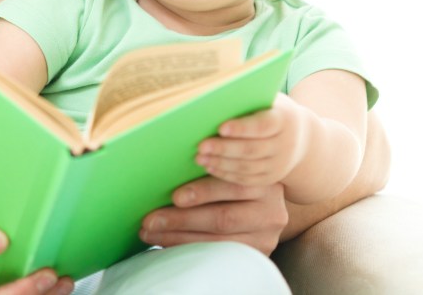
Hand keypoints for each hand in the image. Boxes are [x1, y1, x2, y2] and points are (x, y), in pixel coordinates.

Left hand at [140, 177, 287, 255]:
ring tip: (150, 233)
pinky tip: (167, 243)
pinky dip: (190, 248)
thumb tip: (165, 165)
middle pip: (223, 218)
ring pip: (218, 241)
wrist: (268, 207)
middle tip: (150, 219)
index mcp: (265, 181)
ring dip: (178, 237)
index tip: (174, 196)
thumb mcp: (235, 168)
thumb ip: (213, 166)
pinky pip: (218, 255)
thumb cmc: (238, 180)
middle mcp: (272, 211)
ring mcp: (266, 237)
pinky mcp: (257, 256)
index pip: (232, 187)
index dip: (203, 191)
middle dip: (182, 219)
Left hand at [194, 94, 306, 186]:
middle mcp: (285, 144)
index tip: (220, 128)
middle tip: (201, 145)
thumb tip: (214, 95)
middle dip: (224, 148)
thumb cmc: (272, 110)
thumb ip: (248, 98)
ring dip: (221, 163)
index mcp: (284, 120)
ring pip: (248, 167)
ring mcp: (279, 164)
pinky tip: (210, 167)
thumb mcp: (268, 99)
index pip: (262, 125)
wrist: (301, 138)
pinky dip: (227, 174)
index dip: (242, 128)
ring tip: (199, 157)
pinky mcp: (271, 178)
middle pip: (252, 149)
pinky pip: (247, 179)